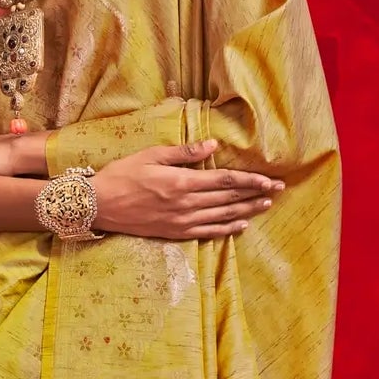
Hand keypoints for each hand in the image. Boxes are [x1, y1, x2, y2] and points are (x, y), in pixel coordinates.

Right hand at [91, 141, 282, 238]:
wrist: (100, 205)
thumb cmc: (123, 174)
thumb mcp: (152, 155)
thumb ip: (184, 152)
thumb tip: (213, 145)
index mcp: (182, 181)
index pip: (226, 181)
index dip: (251, 180)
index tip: (270, 179)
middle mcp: (187, 204)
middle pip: (230, 199)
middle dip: (256, 194)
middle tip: (278, 191)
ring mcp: (182, 221)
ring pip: (223, 217)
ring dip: (247, 211)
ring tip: (266, 205)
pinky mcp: (176, 233)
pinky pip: (208, 233)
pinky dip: (227, 230)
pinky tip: (241, 225)